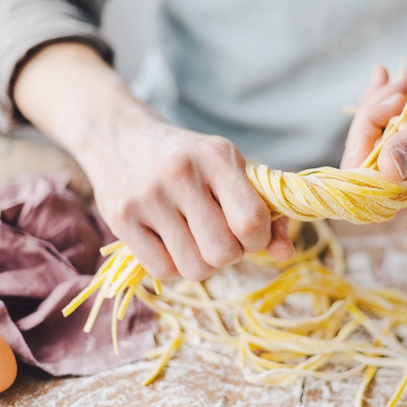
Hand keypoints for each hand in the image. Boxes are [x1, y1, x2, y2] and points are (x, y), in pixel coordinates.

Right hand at [83, 113, 294, 280]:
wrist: (119, 135)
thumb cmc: (187, 157)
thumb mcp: (228, 168)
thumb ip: (264, 210)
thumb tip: (287, 254)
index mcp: (216, 156)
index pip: (251, 221)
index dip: (258, 240)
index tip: (249, 234)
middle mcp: (181, 174)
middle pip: (224, 253)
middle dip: (230, 254)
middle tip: (219, 236)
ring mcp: (147, 197)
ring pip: (194, 269)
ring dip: (202, 263)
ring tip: (195, 239)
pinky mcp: (120, 219)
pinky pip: (163, 271)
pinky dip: (174, 266)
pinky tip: (171, 243)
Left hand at [342, 68, 406, 212]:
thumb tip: (386, 169)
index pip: (368, 182)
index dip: (364, 142)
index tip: (390, 103)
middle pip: (361, 164)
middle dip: (372, 116)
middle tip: (399, 84)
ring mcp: (406, 180)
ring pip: (365, 146)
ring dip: (377, 106)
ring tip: (403, 78)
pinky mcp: (403, 163)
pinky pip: (374, 137)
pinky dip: (379, 107)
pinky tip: (388, 80)